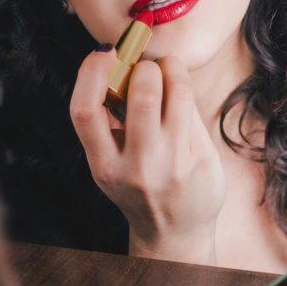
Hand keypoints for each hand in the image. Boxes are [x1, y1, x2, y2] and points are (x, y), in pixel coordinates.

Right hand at [69, 49, 225, 264]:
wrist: (172, 233)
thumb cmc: (136, 183)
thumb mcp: (109, 160)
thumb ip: (108, 120)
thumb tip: (117, 61)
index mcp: (103, 164)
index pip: (85, 110)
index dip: (90, 73)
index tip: (103, 52)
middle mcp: (137, 167)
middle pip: (143, 95)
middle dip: (145, 67)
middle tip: (146, 66)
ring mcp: (173, 166)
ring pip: (178, 95)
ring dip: (172, 70)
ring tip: (168, 70)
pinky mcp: (201, 163)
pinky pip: (194, 111)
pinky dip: (184, 93)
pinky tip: (179, 97)